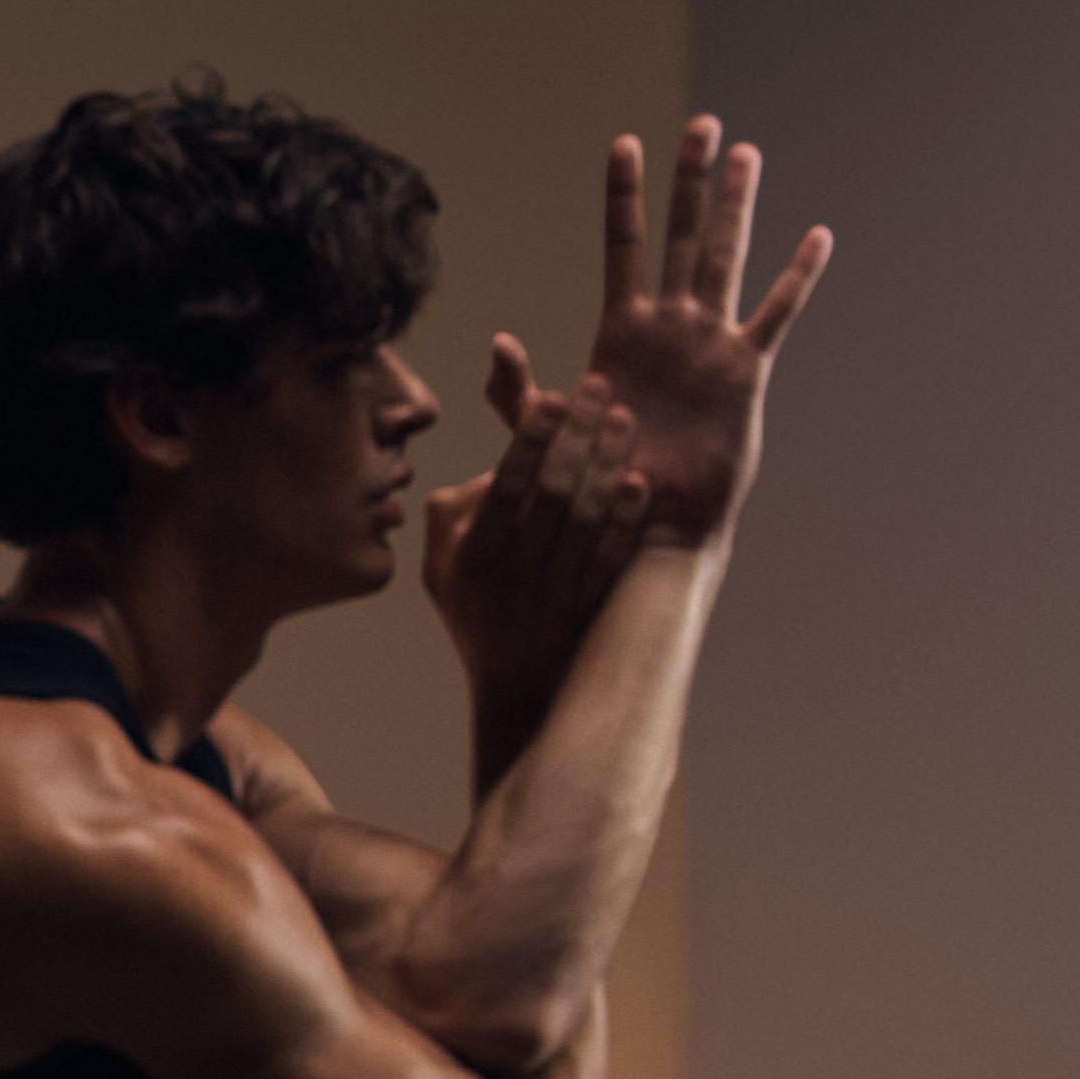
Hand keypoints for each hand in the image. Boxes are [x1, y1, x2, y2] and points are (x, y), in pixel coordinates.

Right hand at [420, 370, 649, 734]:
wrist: (520, 692)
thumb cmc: (477, 615)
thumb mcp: (439, 571)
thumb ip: (449, 515)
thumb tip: (488, 471)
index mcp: (474, 557)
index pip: (507, 484)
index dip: (532, 437)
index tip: (553, 396)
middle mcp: (514, 574)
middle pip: (552, 491)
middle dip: (576, 433)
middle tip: (597, 387)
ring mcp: (555, 593)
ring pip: (586, 518)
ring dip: (606, 463)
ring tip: (623, 419)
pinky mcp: (589, 608)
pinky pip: (611, 557)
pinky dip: (626, 518)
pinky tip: (640, 481)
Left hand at [556, 110, 831, 545]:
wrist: (649, 530)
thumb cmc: (597, 488)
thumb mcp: (547, 436)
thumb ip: (519, 392)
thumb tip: (500, 341)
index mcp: (623, 332)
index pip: (623, 246)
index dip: (623, 196)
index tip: (624, 143)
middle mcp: (671, 327)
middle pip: (682, 235)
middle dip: (691, 180)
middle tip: (703, 126)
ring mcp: (710, 343)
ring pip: (727, 257)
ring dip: (737, 205)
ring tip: (747, 153)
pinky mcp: (745, 372)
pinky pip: (776, 313)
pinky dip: (798, 275)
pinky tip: (818, 237)